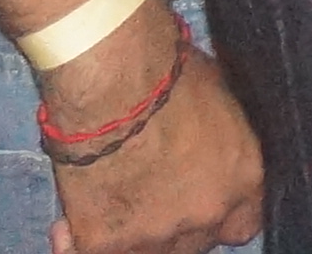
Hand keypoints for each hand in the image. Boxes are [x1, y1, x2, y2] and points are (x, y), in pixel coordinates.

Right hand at [40, 6, 261, 253]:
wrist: (115, 83)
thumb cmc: (170, 74)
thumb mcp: (219, 100)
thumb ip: (217, 137)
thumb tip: (207, 135)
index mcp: (243, 179)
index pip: (241, 224)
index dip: (217, 216)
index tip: (197, 202)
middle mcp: (206, 215)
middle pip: (195, 243)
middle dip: (174, 225)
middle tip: (147, 200)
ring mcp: (157, 235)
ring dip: (131, 236)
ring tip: (110, 206)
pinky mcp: (106, 243)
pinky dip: (77, 243)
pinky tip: (69, 226)